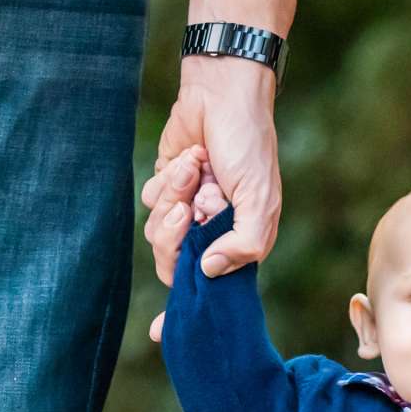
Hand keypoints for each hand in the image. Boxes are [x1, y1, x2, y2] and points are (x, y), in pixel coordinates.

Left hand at [142, 55, 278, 283]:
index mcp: (239, 241)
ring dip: (174, 197)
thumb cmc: (248, 145)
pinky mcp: (167, 188)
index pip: (208, 283)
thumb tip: (209, 271)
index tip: (167, 315)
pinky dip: (167, 179)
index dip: (190, 291)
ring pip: (159, 232)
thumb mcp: (260, 199)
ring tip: (194, 169)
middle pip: (174, 262)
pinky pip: (151, 202)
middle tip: (188, 206)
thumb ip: (244, 244)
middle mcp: (211, 231)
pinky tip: (189, 159)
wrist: (221, 97)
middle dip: (175, 234)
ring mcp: (187, 210)